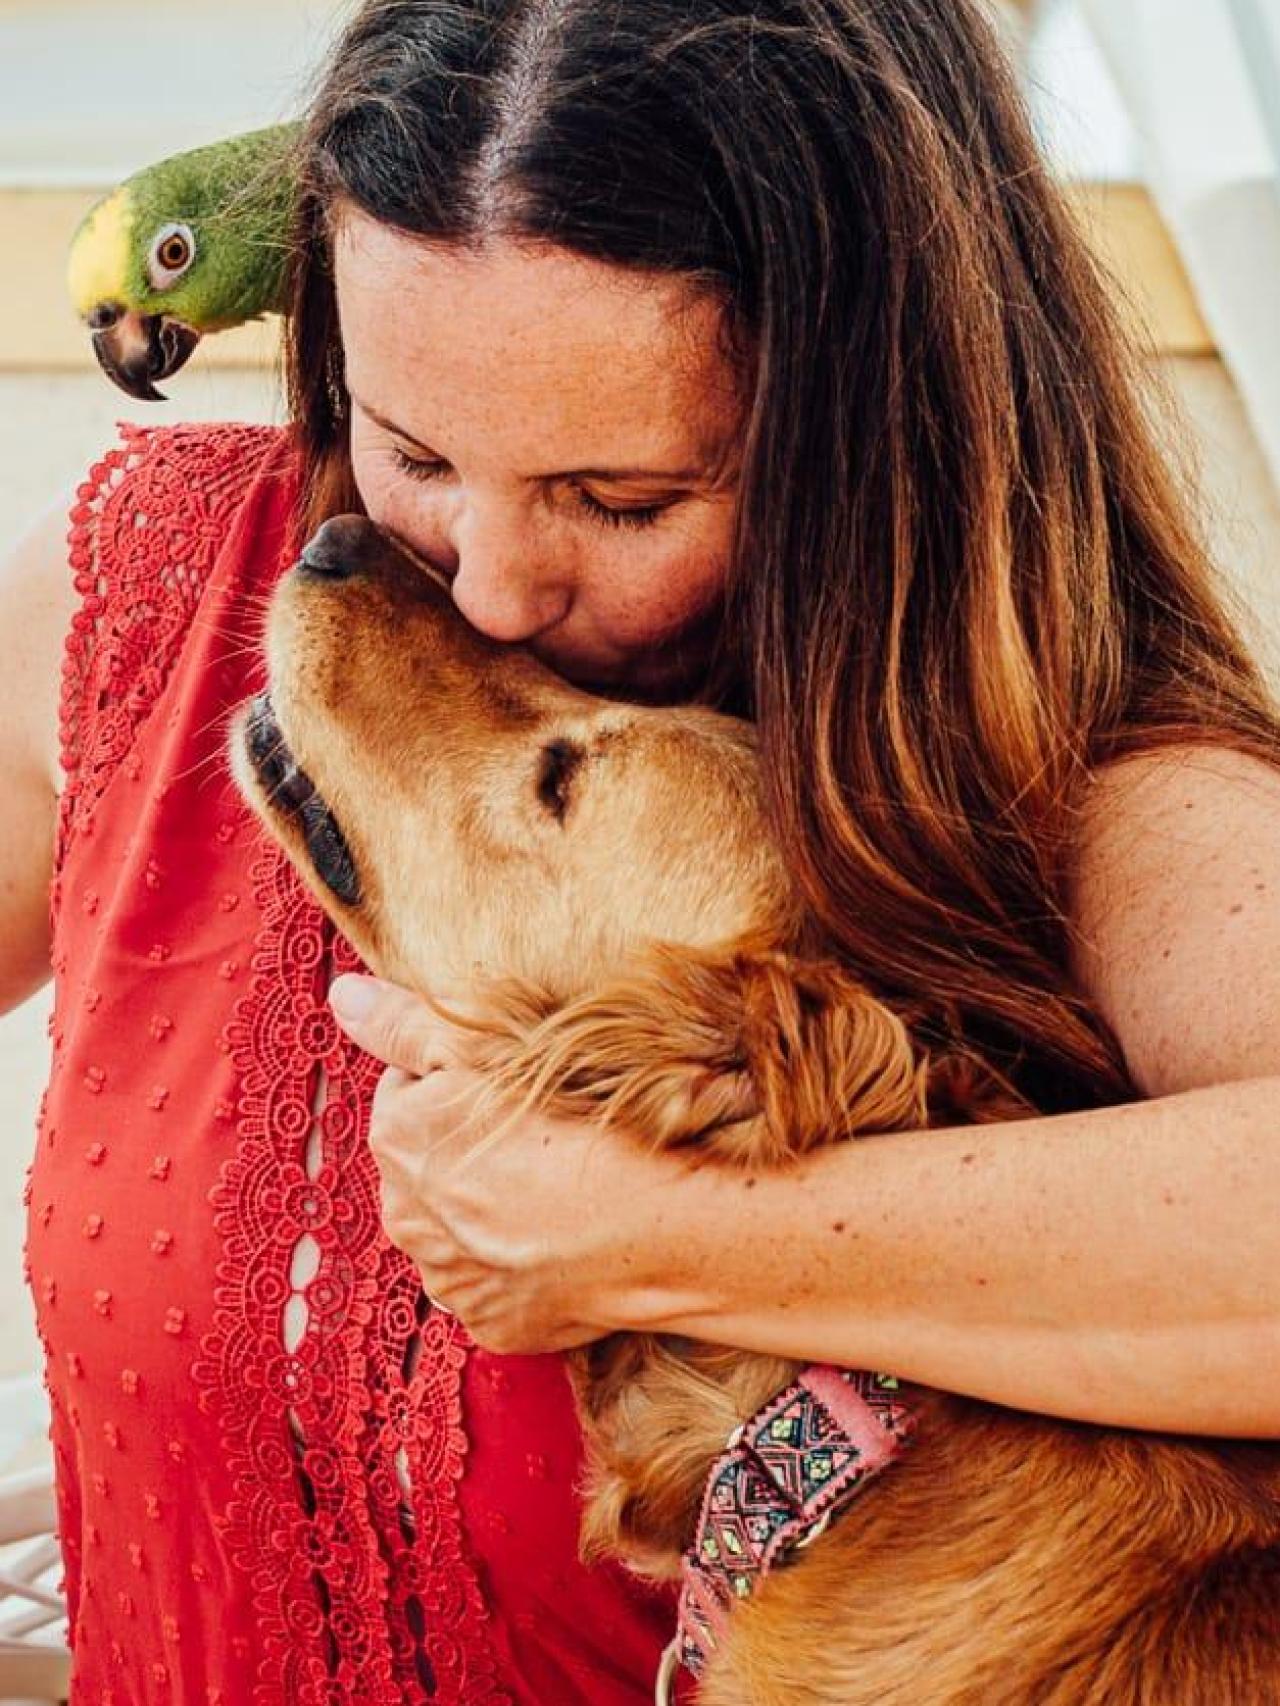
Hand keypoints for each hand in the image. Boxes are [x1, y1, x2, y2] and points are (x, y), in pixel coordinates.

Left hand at [328, 973, 683, 1353]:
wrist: (652, 1227)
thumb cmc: (577, 1125)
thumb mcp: (487, 1045)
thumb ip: (404, 1022)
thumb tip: (343, 999)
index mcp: (396, 1140)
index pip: (409, 1091)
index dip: (460, 1080)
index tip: (510, 1084)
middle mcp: (405, 1217)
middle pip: (430, 1163)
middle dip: (468, 1149)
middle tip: (541, 1134)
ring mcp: (449, 1279)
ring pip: (460, 1226)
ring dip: (493, 1208)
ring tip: (558, 1187)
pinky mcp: (493, 1324)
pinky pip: (497, 1282)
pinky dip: (523, 1262)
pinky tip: (565, 1238)